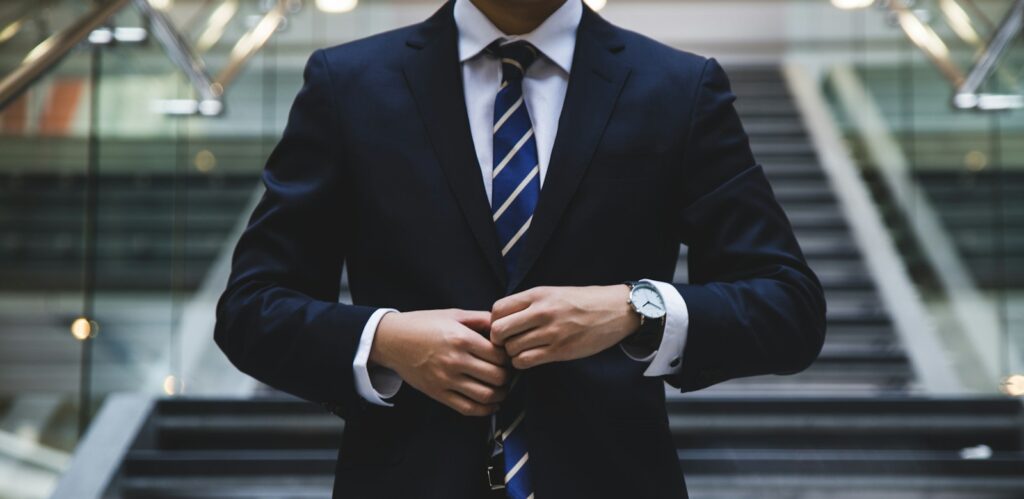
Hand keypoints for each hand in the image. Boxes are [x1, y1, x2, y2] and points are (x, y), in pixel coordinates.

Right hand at [369, 309, 509, 415]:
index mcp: (461, 338)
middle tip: (507, 372)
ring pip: (486, 395)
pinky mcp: (438, 393)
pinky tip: (491, 404)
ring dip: (500, 394)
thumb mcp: (453, 314)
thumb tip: (503, 326)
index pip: (499, 355)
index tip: (508, 357)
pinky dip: (485, 410)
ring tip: (501, 388)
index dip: (509, 357)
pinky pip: (468, 408)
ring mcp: (446, 379)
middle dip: (507, 376)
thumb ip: (481, 319)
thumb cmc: (424, 324)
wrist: (392, 340)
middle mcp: (455, 360)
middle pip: (497, 377)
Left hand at [490, 285, 639, 368]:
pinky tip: (530, 358)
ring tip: (522, 350)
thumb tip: (501, 318)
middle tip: (507, 343)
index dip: (494, 321)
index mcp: (538, 294)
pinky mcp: (560, 350)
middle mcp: (542, 312)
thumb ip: (529, 303)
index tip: (503, 327)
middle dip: (498, 340)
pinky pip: (526, 361)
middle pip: (498, 331)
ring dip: (512, 353)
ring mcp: (551, 332)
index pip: (497, 309)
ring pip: (511, 349)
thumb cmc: (582, 301)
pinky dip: (522, 363)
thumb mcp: (553, 293)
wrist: (615, 310)